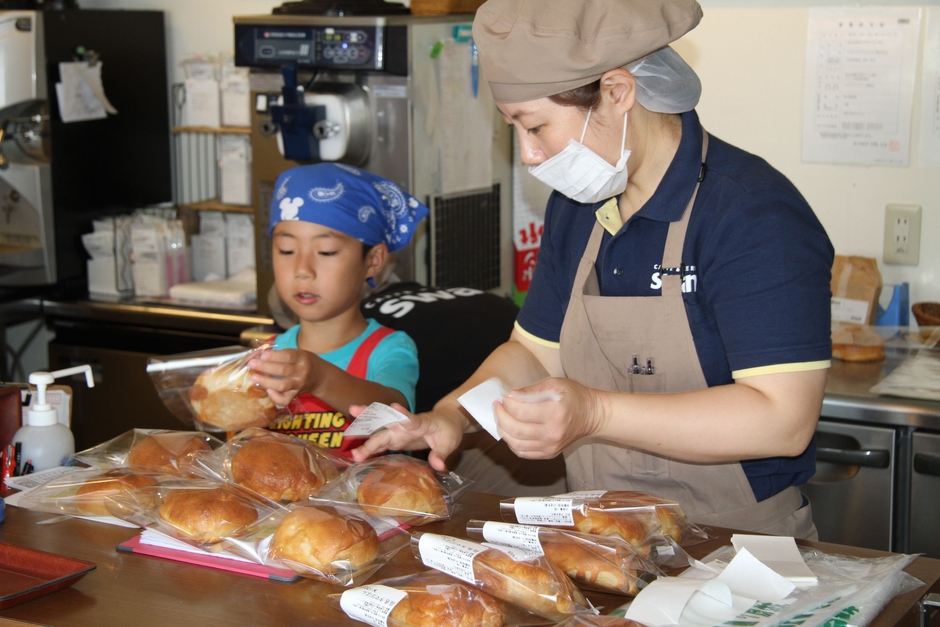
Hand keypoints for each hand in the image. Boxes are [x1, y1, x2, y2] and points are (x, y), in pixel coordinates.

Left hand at [249, 348, 320, 405]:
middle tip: (252, 364)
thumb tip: (259, 355)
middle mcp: (301, 372)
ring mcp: (298, 385)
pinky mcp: (295, 395)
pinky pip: (285, 400)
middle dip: (265, 367)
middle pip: (282, 370)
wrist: (320, 376)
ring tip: (254, 377)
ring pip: (282, 385)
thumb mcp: (298, 353)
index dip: (273, 356)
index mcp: (302, 358)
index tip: (261, 355)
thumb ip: (281, 354)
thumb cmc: (304, 361)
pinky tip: (268, 391)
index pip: (288, 356)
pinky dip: (275, 397)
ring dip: (266, 382)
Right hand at [349, 404, 466, 471]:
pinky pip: (380, 443)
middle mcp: (405, 424)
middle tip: (353, 410)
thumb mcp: (449, 442)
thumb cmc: (448, 430)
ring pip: (379, 432)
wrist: (444, 422)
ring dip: (365, 437)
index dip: (402, 413)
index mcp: (419, 422)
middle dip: (370, 420)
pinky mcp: (395, 439)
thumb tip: (438, 466)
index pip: (410, 418)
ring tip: (349, 445)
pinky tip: (358, 456)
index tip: (393, 406)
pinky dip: (370, 448)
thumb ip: (441, 453)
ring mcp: (398, 431)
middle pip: (386, 422)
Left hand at [496, 378, 605, 458]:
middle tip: (497, 406)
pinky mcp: (549, 453)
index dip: (508, 403)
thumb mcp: (555, 384)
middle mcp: (553, 433)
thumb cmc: (573, 396)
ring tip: (500, 418)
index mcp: (555, 413)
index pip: (522, 412)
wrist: (591, 416)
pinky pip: (523, 453)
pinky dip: (511, 443)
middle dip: (501, 417)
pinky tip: (509, 431)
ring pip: (516, 444)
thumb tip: (511, 395)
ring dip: (503, 430)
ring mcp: (550, 446)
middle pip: (516, 430)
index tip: (505, 397)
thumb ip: (531, 390)